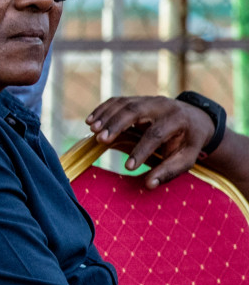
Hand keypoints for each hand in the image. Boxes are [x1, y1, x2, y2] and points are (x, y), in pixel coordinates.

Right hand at [87, 96, 214, 187]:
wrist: (194, 119)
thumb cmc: (187, 143)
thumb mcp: (186, 158)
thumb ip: (169, 171)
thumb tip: (149, 184)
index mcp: (178, 120)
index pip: (156, 134)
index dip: (142, 150)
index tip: (128, 167)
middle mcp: (163, 105)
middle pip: (137, 110)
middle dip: (117, 124)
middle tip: (101, 139)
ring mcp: (148, 100)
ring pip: (124, 103)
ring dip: (106, 116)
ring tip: (92, 130)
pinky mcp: (137, 100)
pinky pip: (117, 101)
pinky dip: (102, 109)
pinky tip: (90, 121)